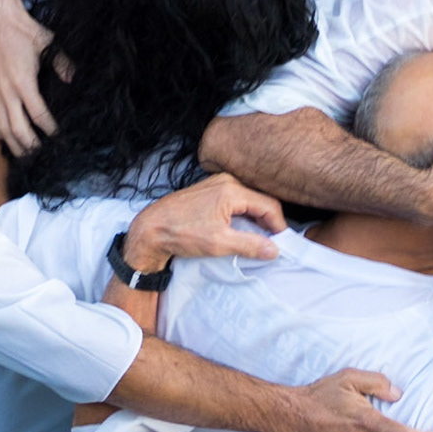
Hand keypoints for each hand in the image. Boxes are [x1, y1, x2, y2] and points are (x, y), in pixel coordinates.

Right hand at [0, 0, 56, 156]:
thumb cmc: (24, 31)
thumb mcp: (48, 44)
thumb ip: (62, 64)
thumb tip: (73, 80)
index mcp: (23, 82)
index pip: (38, 115)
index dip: (50, 130)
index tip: (60, 138)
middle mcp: (6, 91)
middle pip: (17, 128)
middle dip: (31, 145)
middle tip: (43, 155)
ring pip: (1, 127)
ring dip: (13, 144)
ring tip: (26, 155)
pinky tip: (5, 139)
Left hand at [123, 173, 287, 269]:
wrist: (150, 229)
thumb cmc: (181, 234)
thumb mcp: (219, 243)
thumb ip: (250, 245)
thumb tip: (275, 250)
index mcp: (232, 190)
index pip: (269, 205)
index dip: (279, 226)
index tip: (282, 244)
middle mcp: (226, 181)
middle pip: (260, 199)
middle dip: (269, 221)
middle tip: (272, 242)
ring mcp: (216, 183)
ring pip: (248, 199)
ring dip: (256, 218)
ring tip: (259, 238)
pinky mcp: (209, 190)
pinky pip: (236, 199)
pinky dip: (244, 213)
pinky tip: (241, 229)